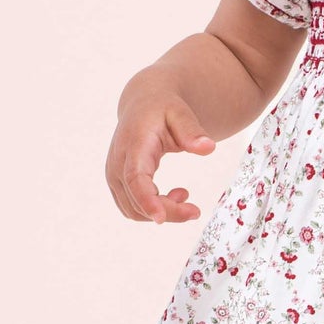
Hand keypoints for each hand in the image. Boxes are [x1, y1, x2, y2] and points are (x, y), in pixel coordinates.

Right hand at [106, 87, 216, 222]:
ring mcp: (114, 175)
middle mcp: (117, 163)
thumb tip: (208, 148)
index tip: (161, 218)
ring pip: (133, 210)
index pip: (135, 178)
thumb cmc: (162, 109)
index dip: (147, 200)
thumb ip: (192, 131)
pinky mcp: (117, 183)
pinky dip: (154, 208)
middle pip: (137, 201)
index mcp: (133, 145)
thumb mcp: (180, 114)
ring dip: (162, 211)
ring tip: (184, 194)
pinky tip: (173, 195)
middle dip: (168, 212)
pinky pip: (133, 208)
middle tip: (195, 210)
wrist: (143, 105)